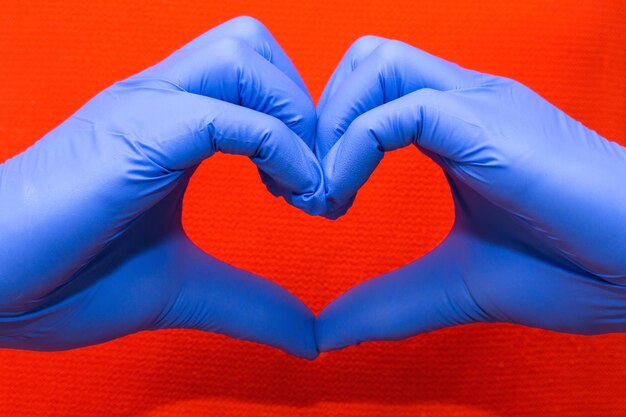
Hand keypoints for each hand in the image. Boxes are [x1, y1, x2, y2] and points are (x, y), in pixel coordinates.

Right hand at [0, 16, 321, 358]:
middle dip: (306, 108)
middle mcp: (161, 99)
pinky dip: (279, 148)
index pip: (256, 75)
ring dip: (296, 118)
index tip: (316, 192)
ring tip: (303, 188)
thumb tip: (310, 338)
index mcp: (171, 122)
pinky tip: (290, 195)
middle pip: (255, 46)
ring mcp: (144, 107)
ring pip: (245, 56)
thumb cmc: (66, 278)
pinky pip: (226, 114)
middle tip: (316, 180)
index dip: (304, 125)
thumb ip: (249, 304)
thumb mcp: (183, 289)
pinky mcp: (133, 132)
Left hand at [315, 37, 625, 350]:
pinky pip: (399, 109)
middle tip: (310, 188)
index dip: (325, 133)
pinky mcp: (491, 124)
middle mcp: (463, 100)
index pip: (369, 88)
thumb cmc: (572, 267)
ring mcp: (479, 105)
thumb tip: (325, 333)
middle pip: (365, 59)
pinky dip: (352, 148)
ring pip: (374, 64)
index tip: (310, 196)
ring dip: (330, 127)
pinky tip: (345, 198)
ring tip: (327, 195)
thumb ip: (389, 300)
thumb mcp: (454, 283)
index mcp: (456, 126)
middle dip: (319, 119)